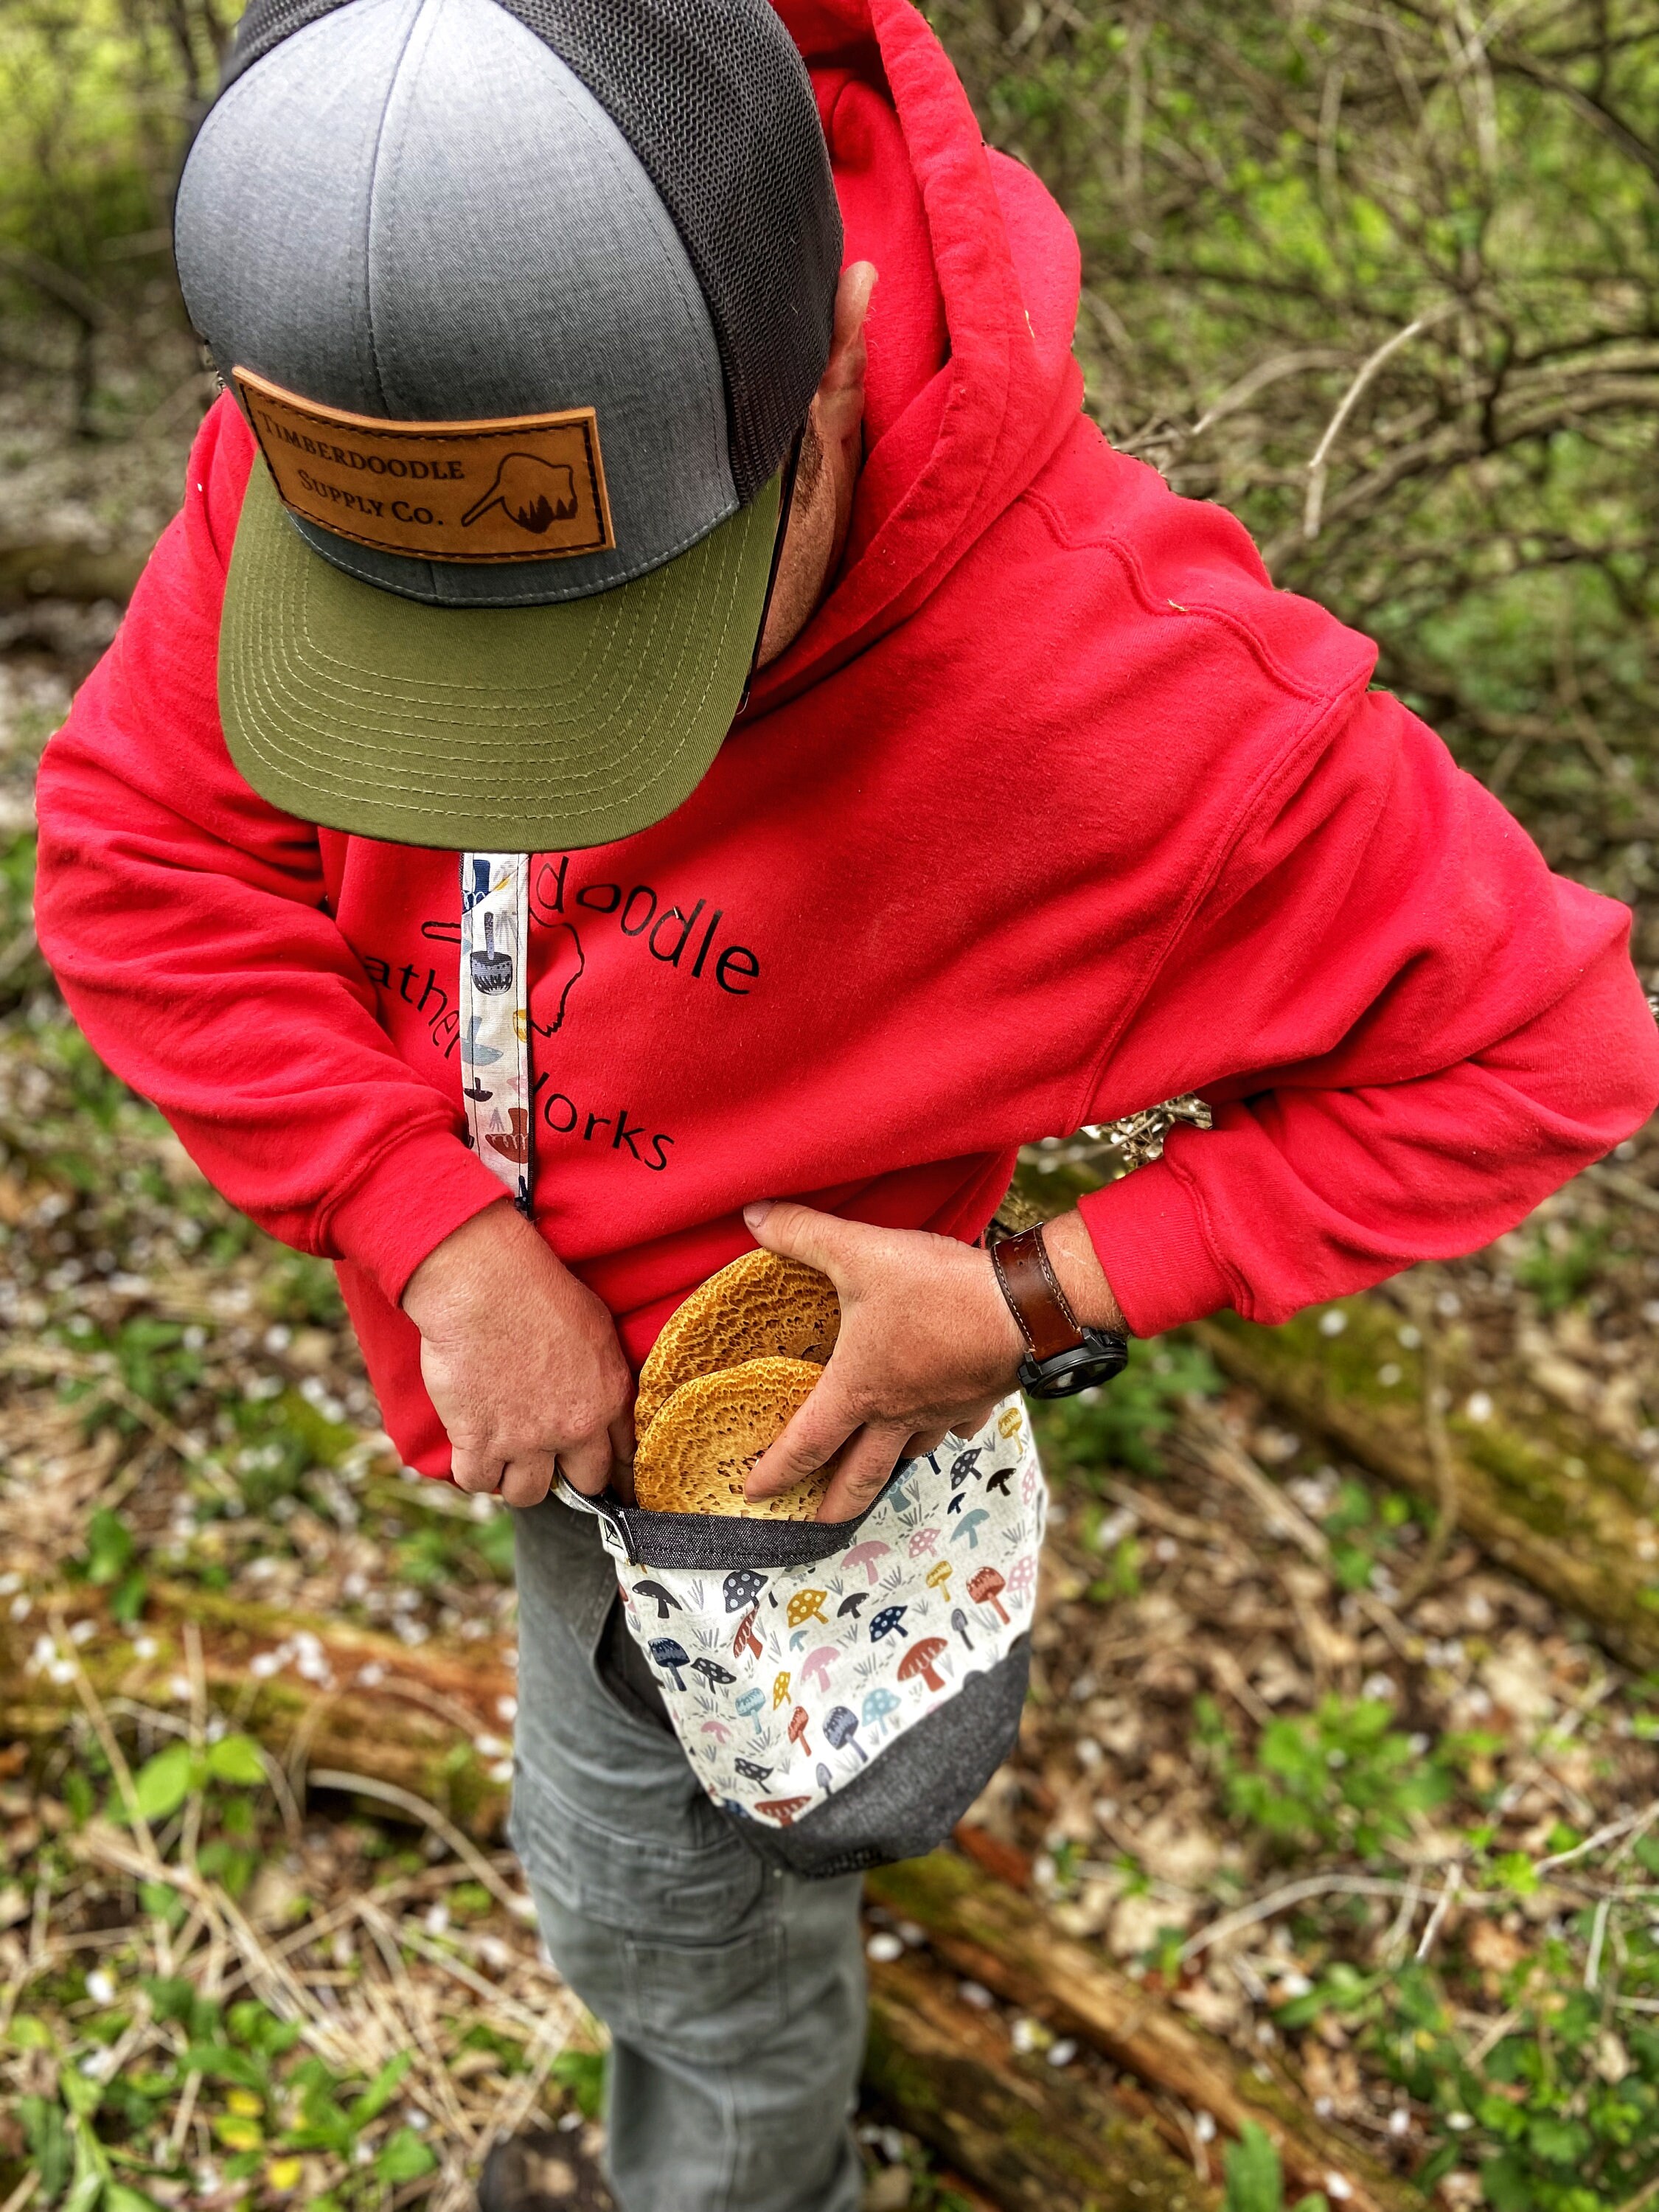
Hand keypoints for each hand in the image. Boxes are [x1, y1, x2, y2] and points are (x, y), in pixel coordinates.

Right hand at [401, 1202, 634, 1508]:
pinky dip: (472, 1469)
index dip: (612, 1469)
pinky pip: (479, 1482)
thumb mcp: (597, 1327)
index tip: (602, 1475)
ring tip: (505, 1452)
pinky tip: (472, 1447)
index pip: (625, 1458)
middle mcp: (575, 1427)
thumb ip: (604, 1375)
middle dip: (568, 1475)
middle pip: (585, 1484)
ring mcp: (528, 1440)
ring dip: (516, 1477)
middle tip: (547, 1458)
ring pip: (530, 1494)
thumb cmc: (538, 1291)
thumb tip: (601, 1398)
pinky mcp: (480, 1442)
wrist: (484, 1284)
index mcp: (610, 1398)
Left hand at [740, 1202, 1029, 1522]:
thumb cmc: (939, 1289)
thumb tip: (752, 1215)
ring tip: (872, 1473)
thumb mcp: (861, 1253)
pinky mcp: (976, 1399)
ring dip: (886, 1469)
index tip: (753, 1494)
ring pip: (907, 1456)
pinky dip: (941, 1432)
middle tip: (814, 1525)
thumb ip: (803, 1233)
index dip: (775, 1472)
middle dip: (833, 1506)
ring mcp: (940, 1413)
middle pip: (860, 1478)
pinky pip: (954, 1428)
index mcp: (860, 1391)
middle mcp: (898, 1414)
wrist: (1027, 1307)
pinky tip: (943, 1427)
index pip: (806, 1445)